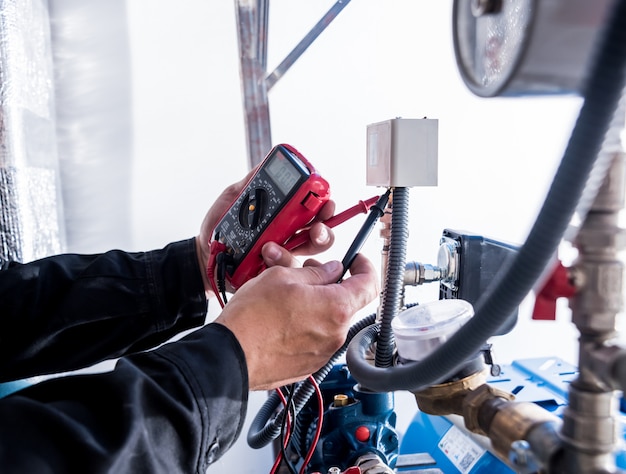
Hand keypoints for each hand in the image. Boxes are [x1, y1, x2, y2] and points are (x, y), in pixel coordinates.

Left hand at [195, 170, 335, 296]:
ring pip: (306, 257)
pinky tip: (264, 255)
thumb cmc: (222, 224)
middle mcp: (290, 236)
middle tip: (315, 228)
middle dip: (323, 231)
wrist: (203, 250)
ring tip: (273, 244)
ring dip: (295, 248)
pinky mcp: (271, 271)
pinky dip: (278, 262)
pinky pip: (284, 271)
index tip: (325, 203)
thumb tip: (269, 162)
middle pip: (320, 236)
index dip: (325, 207)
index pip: (315, 211)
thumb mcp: (236, 195)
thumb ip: (253, 180)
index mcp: (287, 216)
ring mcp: (282, 256)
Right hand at [214, 252, 378, 389]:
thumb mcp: (283, 277)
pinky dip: (307, 326)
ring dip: (318, 306)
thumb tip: (331, 271)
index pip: (370, 284)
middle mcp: (336, 334)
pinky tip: (284, 319)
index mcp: (336, 308)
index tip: (356, 261)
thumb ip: (316, 273)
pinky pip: (317, 339)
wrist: (231, 356)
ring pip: (330, 320)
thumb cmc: (252, 319)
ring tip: (289, 297)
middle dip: (332, 285)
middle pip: (347, 302)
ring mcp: (323, 352)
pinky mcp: (310, 365)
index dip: (365, 268)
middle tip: (310, 274)